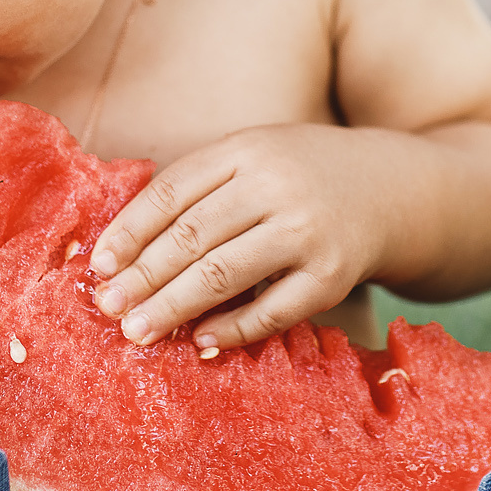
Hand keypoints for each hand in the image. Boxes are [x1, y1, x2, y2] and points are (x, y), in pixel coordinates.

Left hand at [86, 125, 389, 351]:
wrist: (391, 190)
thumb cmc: (299, 178)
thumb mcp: (253, 158)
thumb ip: (198, 188)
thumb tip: (122, 248)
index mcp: (245, 150)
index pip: (171, 192)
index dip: (129, 231)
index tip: (98, 266)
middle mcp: (275, 185)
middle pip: (191, 236)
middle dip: (142, 277)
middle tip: (108, 308)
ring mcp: (306, 232)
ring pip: (223, 273)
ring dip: (173, 307)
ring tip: (137, 332)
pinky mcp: (331, 276)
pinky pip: (271, 310)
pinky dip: (232, 329)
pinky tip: (200, 341)